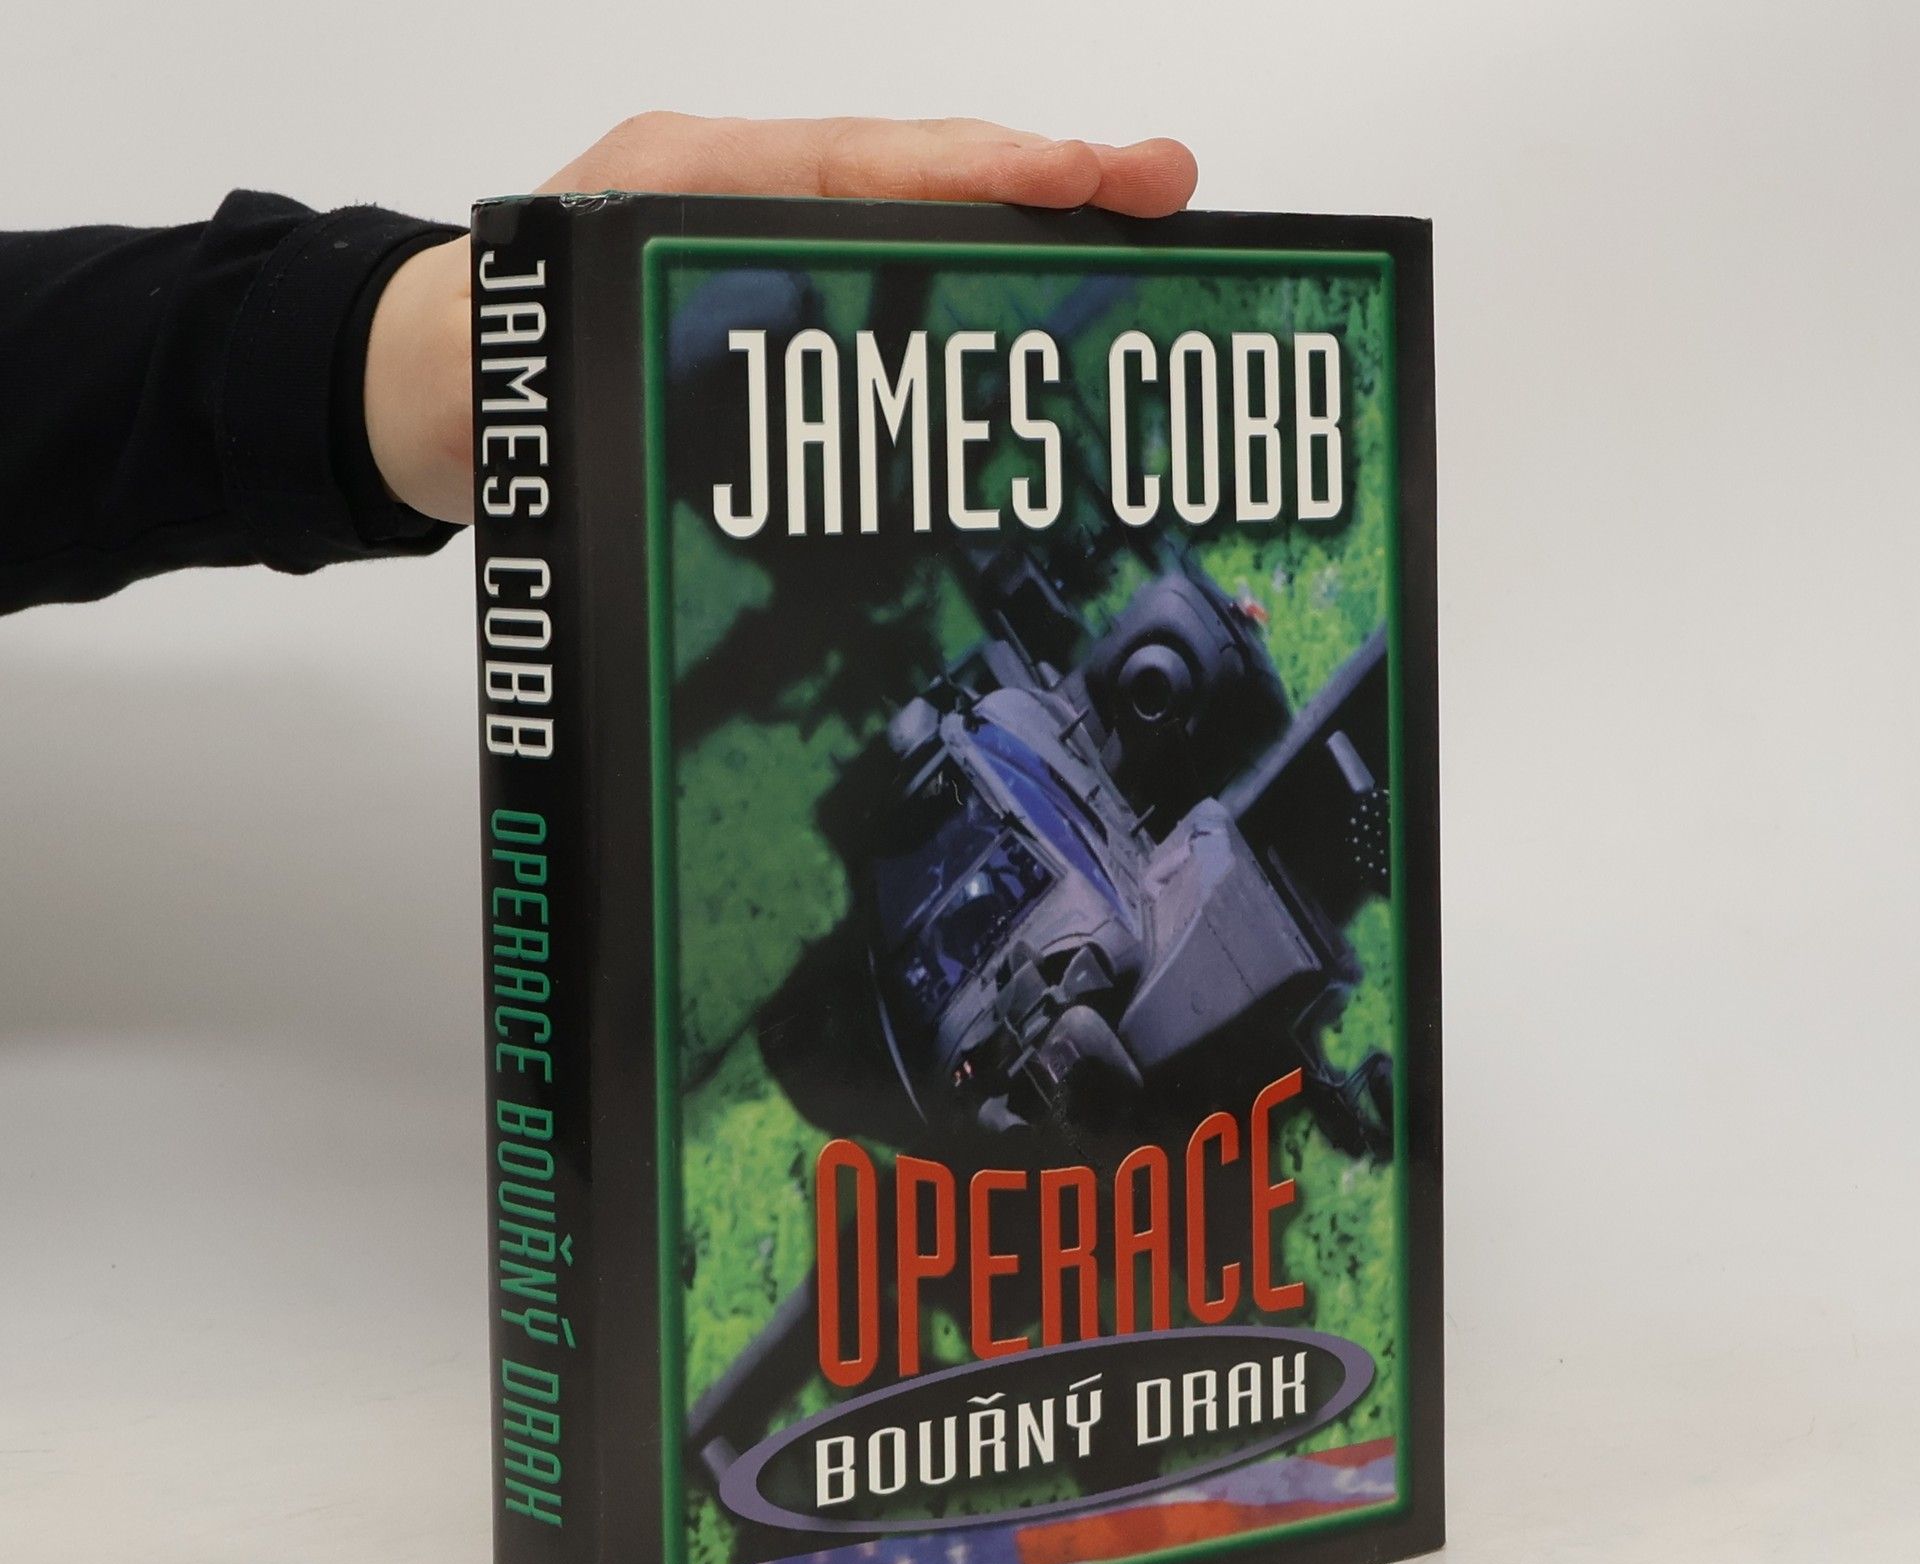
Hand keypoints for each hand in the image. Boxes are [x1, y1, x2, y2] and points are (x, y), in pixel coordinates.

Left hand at [363, 114, 1198, 525]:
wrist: (427, 384)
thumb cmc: (479, 361)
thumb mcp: (536, 363)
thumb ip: (618, 368)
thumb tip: (709, 408)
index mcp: (688, 187)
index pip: (862, 162)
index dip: (978, 172)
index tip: (1082, 178)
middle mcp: (741, 199)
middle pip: (915, 176)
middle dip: (1042, 181)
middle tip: (1163, 187)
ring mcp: (763, 245)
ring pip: (910, 224)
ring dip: (1019, 240)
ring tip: (1130, 241)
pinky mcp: (772, 304)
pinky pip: (882, 281)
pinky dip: (960, 292)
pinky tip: (1028, 323)